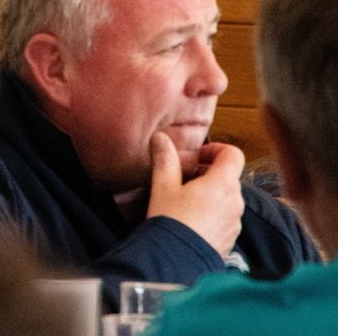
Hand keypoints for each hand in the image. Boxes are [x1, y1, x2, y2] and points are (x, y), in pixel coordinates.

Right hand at [145, 132, 243, 257]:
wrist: (176, 259)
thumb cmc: (170, 220)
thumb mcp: (163, 186)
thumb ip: (165, 159)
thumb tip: (161, 138)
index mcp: (222, 184)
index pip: (233, 154)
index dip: (217, 149)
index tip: (198, 156)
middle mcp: (235, 201)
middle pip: (229, 175)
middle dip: (209, 172)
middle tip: (185, 177)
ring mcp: (236, 220)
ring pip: (228, 196)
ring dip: (212, 192)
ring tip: (186, 199)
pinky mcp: (232, 236)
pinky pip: (227, 215)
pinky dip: (214, 210)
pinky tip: (192, 218)